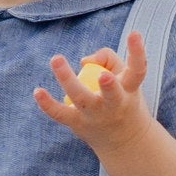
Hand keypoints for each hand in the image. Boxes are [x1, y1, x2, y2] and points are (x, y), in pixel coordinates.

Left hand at [34, 31, 152, 154]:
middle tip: (103, 75)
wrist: (124, 141)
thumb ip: (108, 58)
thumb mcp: (126, 80)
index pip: (138, 70)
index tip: (134, 34)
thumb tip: (83, 61)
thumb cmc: (123, 99)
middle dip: (109, 86)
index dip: (137, 52)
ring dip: (67, 79)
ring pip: (81, 98)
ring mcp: (95, 115)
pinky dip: (47, 104)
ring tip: (56, 59)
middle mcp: (115, 104)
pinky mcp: (78, 123)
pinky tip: (37, 91)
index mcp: (129, 90)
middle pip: (112, 94)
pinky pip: (60, 114)